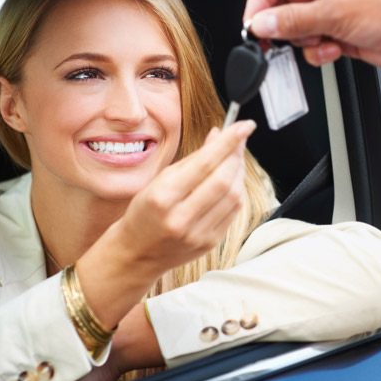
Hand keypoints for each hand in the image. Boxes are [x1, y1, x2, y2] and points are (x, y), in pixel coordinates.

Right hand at [77, 121, 254, 327]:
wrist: (136, 254)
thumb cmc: (144, 213)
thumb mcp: (159, 180)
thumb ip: (193, 159)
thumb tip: (220, 135)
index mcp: (163, 197)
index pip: (205, 164)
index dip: (229, 142)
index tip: (244, 126)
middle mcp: (181, 218)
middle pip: (223, 181)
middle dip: (236, 155)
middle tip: (240, 139)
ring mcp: (198, 234)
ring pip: (234, 196)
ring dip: (239, 173)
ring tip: (234, 159)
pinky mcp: (210, 243)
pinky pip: (234, 212)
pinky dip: (237, 191)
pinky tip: (231, 181)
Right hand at [243, 0, 380, 73]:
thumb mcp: (333, 12)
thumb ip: (291, 20)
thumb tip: (261, 23)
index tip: (252, 22)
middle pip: (286, 4)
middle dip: (283, 24)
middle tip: (275, 40)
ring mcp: (338, 9)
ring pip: (301, 27)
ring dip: (305, 40)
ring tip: (320, 41)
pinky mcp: (347, 32)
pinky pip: (318, 43)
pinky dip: (320, 50)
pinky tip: (334, 50)